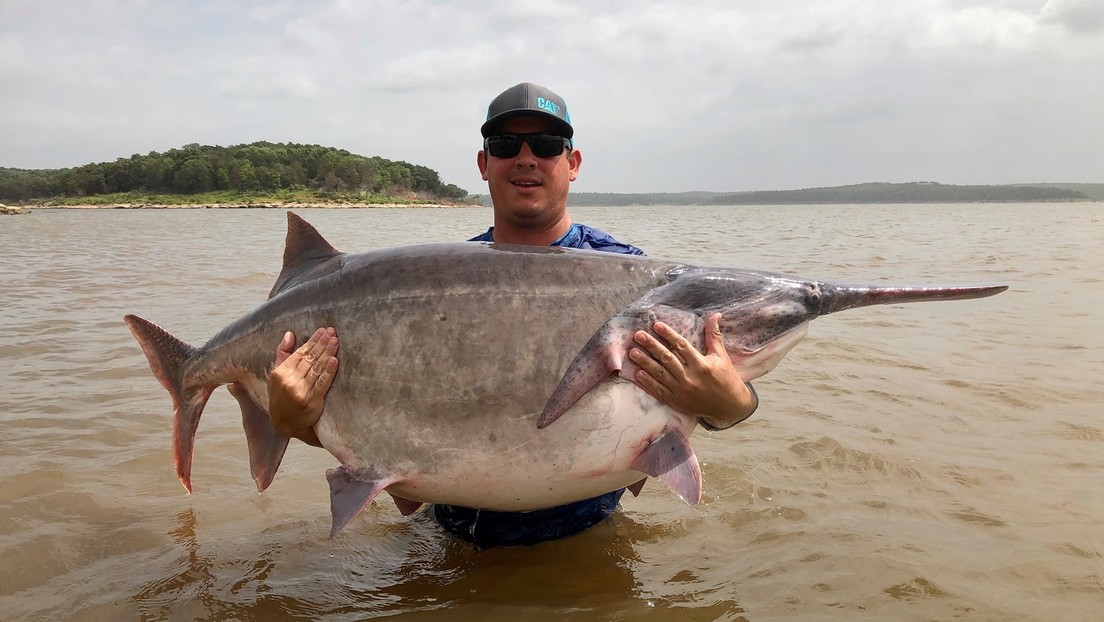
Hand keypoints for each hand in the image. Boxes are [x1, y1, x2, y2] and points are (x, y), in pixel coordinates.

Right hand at [268, 327, 338, 446]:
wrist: (284, 424)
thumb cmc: (281, 396)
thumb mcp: (276, 376)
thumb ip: (283, 354)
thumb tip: (290, 334)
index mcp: (280, 372)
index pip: (300, 353)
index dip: (313, 341)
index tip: (322, 331)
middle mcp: (290, 380)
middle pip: (310, 358)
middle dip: (322, 343)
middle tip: (332, 332)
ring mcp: (301, 391)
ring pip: (317, 368)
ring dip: (327, 353)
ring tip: (335, 341)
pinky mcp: (312, 401)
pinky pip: (322, 383)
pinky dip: (329, 371)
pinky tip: (334, 360)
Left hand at [627, 313, 756, 428]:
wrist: (730, 407)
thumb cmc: (727, 378)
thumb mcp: (722, 356)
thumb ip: (714, 336)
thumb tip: (715, 315)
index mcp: (702, 365)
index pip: (681, 346)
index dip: (668, 335)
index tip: (656, 325)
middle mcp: (690, 378)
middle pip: (667, 359)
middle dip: (651, 346)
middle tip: (638, 335)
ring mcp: (682, 391)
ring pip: (660, 374)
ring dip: (645, 363)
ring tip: (633, 352)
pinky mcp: (677, 402)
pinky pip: (659, 391)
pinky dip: (648, 383)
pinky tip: (638, 373)